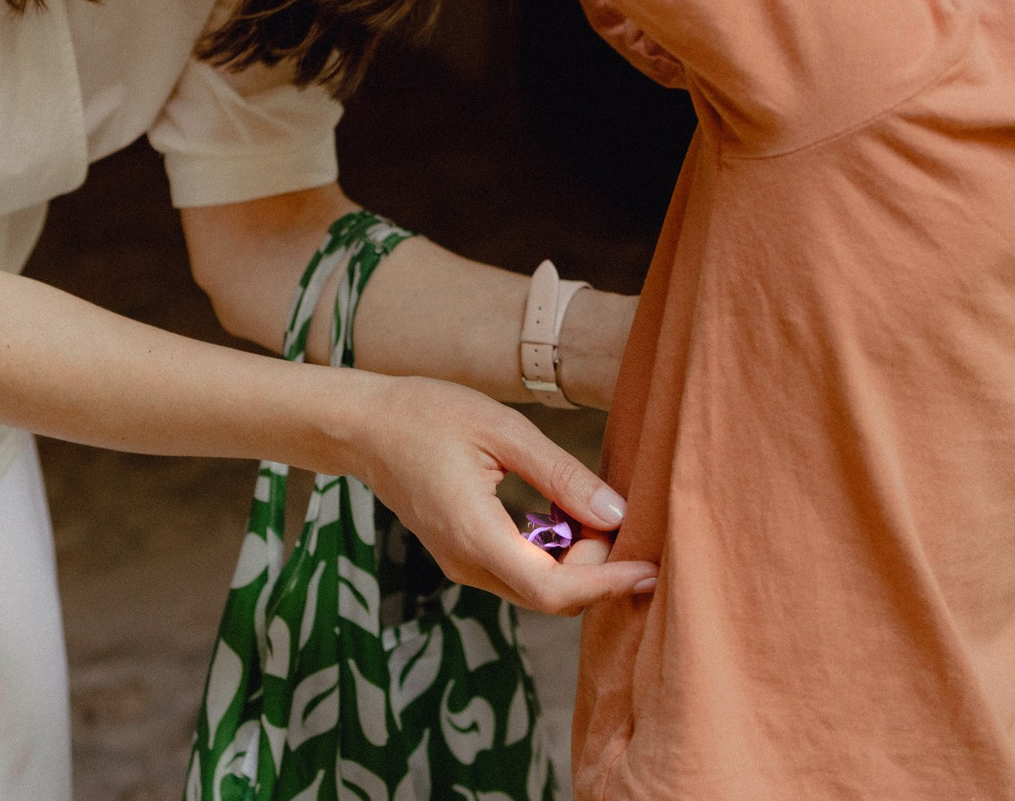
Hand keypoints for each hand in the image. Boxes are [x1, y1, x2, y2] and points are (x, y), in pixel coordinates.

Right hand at [348, 374, 653, 613]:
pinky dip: (554, 555)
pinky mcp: (462, 556)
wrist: (364, 426)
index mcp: (476, 536)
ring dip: (578, 562)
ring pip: (538, 590)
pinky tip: (564, 514)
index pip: (555, 589)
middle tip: (618, 515)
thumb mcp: (503, 430)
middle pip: (552, 599)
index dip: (609, 584)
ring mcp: (462, 565)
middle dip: (598, 569)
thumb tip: (617, 511)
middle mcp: (468, 564)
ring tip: (595, 511)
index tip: (650, 567)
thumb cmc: (428, 415)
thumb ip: (561, 474)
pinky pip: (520, 574)